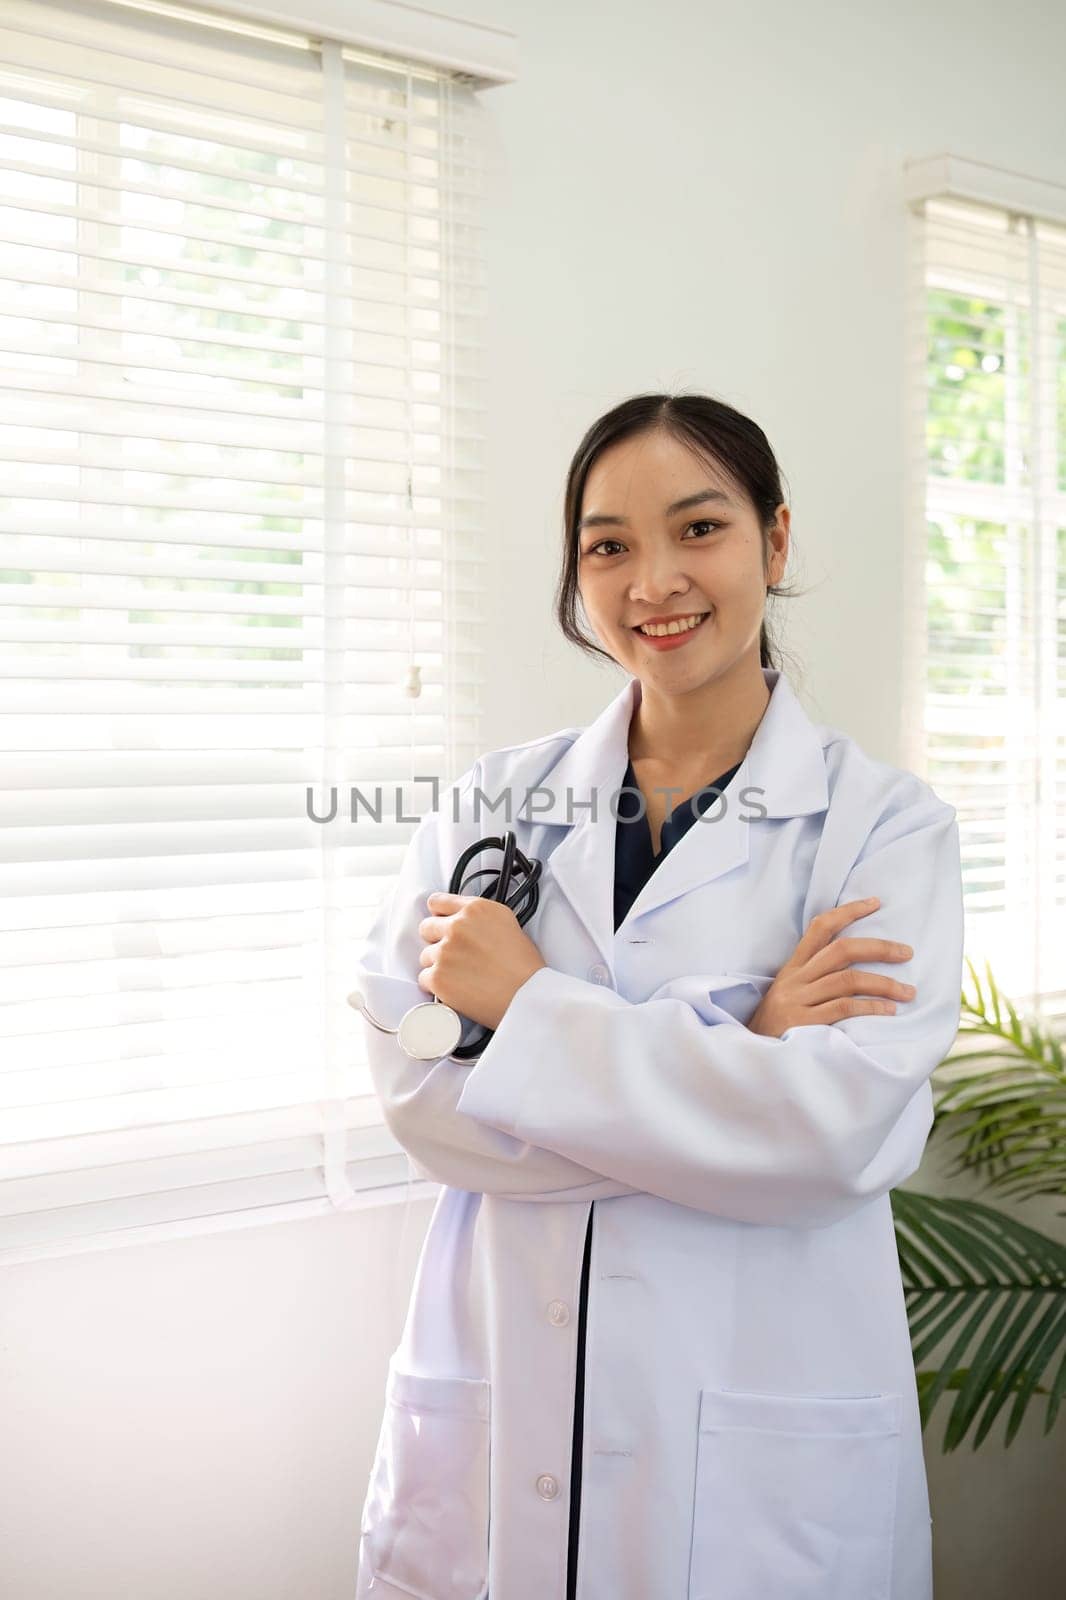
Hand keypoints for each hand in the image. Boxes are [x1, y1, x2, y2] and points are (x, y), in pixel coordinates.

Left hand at [417, 892, 547, 1030]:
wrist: (527, 996)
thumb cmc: (524, 966)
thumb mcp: (507, 924)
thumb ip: (480, 919)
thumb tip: (463, 921)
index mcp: (476, 909)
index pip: (438, 902)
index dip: (440, 916)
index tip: (441, 924)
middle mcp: (457, 925)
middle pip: (426, 928)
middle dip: (437, 941)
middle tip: (454, 956)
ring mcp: (445, 951)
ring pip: (425, 956)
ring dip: (439, 965)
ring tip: (461, 977)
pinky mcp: (438, 976)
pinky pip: (424, 978)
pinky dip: (437, 986)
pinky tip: (456, 989)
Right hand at [748, 896, 915, 1037]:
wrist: (749, 1060)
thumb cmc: (775, 1030)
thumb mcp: (788, 997)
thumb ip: (813, 981)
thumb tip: (857, 969)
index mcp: (792, 969)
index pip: (820, 928)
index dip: (849, 912)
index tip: (876, 903)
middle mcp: (794, 980)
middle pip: (841, 950)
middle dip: (879, 948)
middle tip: (907, 952)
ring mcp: (796, 1001)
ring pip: (847, 979)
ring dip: (884, 983)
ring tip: (908, 991)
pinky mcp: (801, 1023)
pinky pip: (843, 1008)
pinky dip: (870, 1007)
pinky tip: (888, 1011)